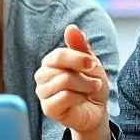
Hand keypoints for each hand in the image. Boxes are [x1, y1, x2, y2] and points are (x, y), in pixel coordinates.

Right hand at [35, 25, 110, 139]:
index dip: (77, 58)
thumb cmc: (90, 87)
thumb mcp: (90, 64)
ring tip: (91, 90)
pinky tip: (81, 101)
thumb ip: (80, 46)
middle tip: (94, 81)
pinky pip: (63, 97)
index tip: (92, 64)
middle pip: (60, 67)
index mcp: (50, 62)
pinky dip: (78, 98)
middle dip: (83, 74)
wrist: (96, 112)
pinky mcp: (48, 109)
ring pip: (63, 82)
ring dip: (84, 86)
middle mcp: (42, 76)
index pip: (58, 55)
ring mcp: (43, 93)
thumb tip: (71, 27)